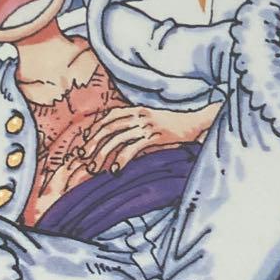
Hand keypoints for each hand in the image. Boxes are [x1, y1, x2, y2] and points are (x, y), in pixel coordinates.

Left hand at [79, 103, 220, 174]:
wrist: (196, 123)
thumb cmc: (173, 125)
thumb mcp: (151, 121)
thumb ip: (135, 126)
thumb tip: (117, 140)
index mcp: (137, 109)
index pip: (109, 116)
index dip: (95, 129)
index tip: (85, 142)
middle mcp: (139, 114)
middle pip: (109, 127)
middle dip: (93, 142)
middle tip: (83, 157)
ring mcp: (147, 125)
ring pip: (118, 138)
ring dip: (103, 154)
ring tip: (95, 168)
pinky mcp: (156, 136)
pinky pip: (134, 147)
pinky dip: (122, 159)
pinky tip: (115, 170)